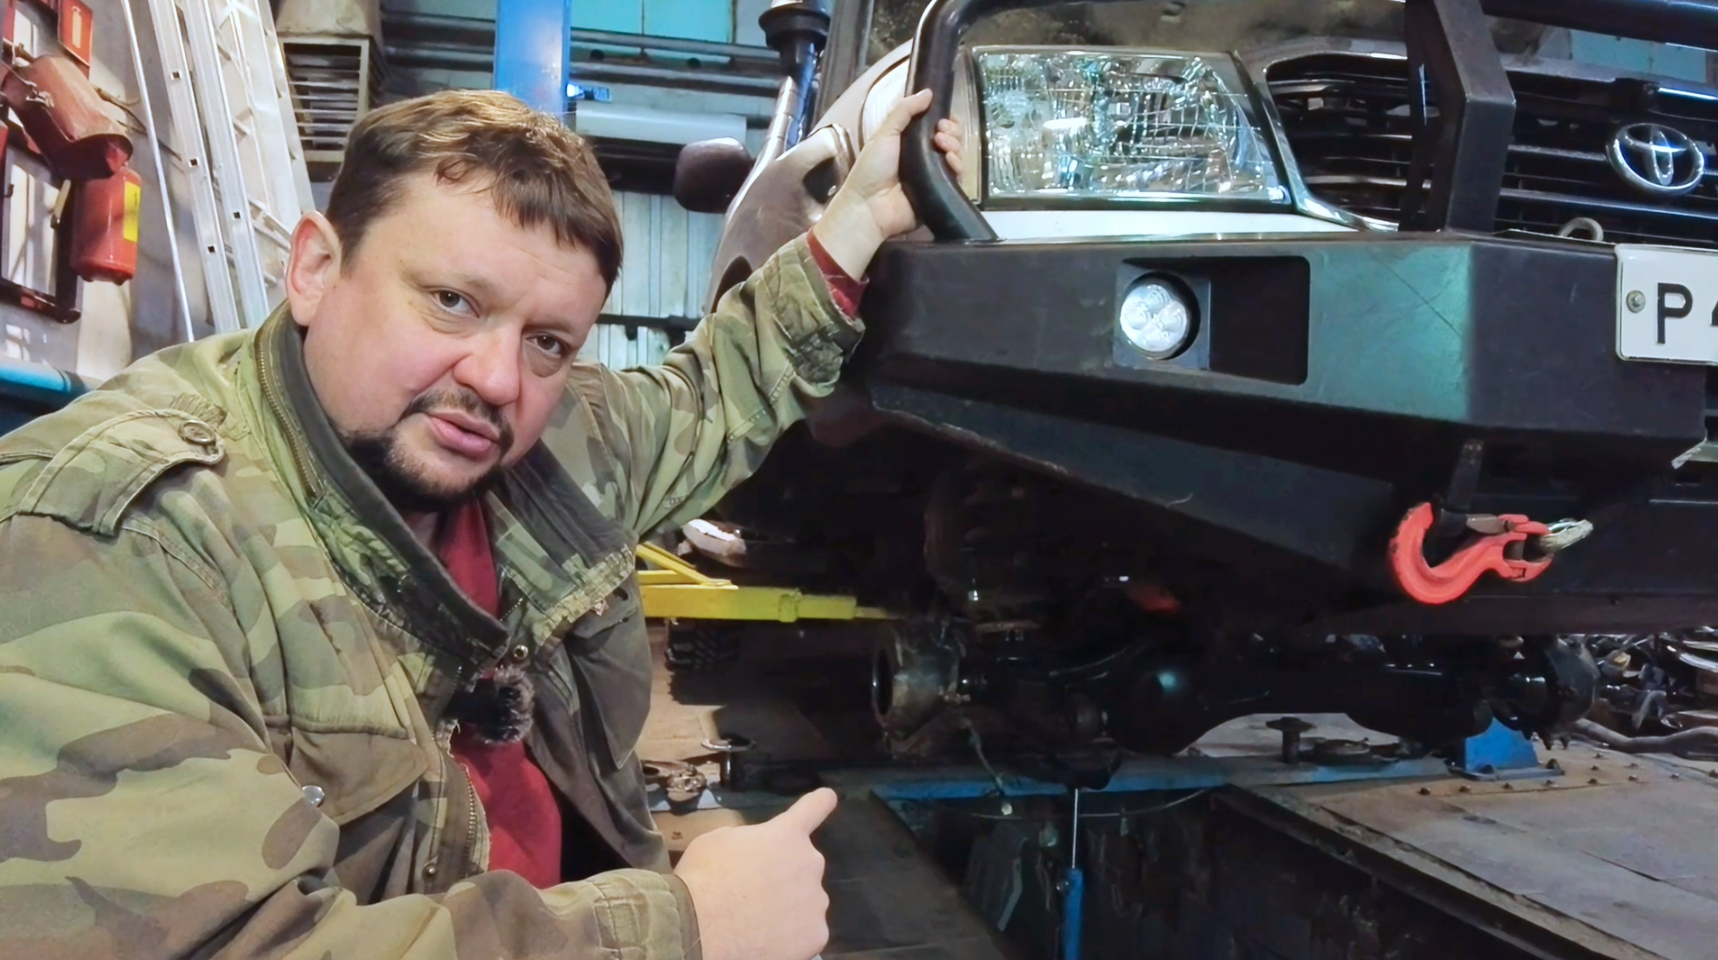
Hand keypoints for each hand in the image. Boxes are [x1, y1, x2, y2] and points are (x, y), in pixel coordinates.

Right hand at [674, 788, 837, 959]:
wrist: (702, 927)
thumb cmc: (704, 877)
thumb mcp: (718, 842)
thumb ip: (747, 841)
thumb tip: (753, 853)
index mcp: (786, 835)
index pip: (812, 809)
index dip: (820, 802)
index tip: (828, 798)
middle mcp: (810, 863)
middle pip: (803, 866)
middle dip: (786, 876)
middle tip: (755, 893)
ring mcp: (816, 901)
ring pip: (805, 902)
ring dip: (788, 907)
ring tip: (756, 921)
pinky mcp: (816, 935)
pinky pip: (806, 933)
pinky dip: (791, 938)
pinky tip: (766, 940)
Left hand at [811, 89, 965, 278]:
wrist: (870, 207)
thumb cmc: (872, 169)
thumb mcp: (884, 133)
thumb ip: (904, 111)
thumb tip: (928, 92)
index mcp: (911, 143)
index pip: (937, 127)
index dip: (945, 120)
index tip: (941, 119)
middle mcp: (925, 158)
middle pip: (951, 139)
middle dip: (951, 131)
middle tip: (940, 134)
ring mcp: (935, 176)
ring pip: (957, 155)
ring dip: (955, 145)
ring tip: (942, 145)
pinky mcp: (941, 192)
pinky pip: (958, 177)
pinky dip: (957, 165)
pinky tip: (950, 160)